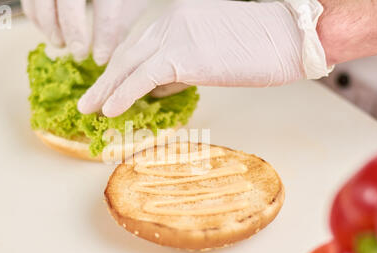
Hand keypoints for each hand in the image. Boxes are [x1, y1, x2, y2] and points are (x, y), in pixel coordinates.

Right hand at [21, 0, 147, 63]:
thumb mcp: (131, 0)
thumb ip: (123, 20)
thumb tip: (110, 48)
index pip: (106, 6)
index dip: (104, 36)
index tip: (101, 59)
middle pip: (69, 0)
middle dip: (73, 31)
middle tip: (79, 54)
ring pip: (42, 0)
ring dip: (50, 27)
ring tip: (61, 44)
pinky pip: (30, 0)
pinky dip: (37, 18)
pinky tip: (51, 31)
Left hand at [78, 0, 306, 116]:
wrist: (288, 38)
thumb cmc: (260, 47)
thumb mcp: (212, 55)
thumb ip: (180, 67)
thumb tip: (158, 88)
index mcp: (177, 18)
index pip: (139, 47)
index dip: (120, 71)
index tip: (108, 89)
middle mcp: (169, 22)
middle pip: (127, 55)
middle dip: (105, 81)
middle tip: (88, 102)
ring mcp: (173, 36)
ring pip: (128, 66)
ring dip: (105, 91)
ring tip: (88, 110)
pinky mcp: (181, 55)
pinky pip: (141, 78)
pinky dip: (122, 95)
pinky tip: (109, 111)